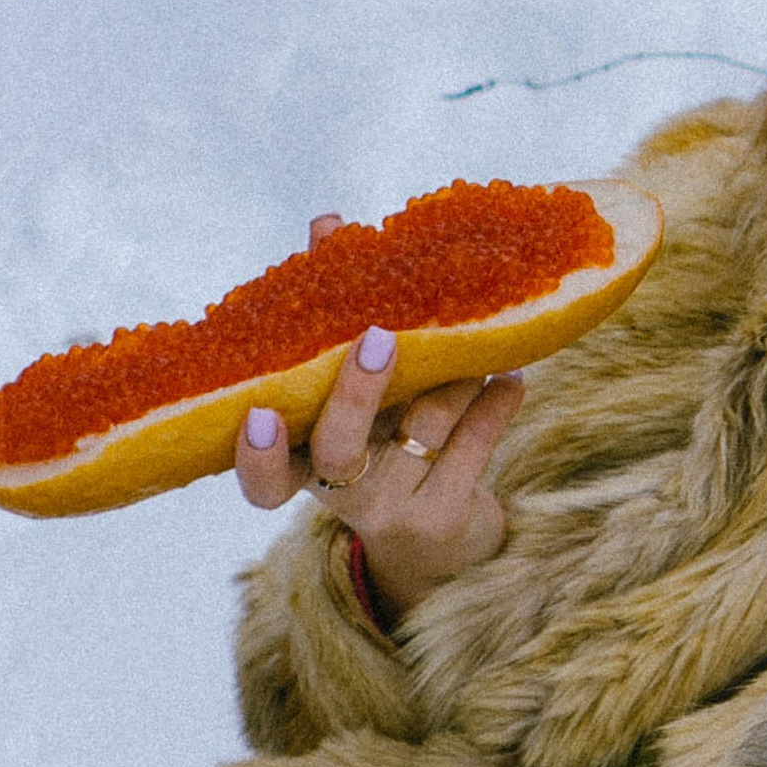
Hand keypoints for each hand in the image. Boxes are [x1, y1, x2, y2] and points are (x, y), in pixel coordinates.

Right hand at [232, 210, 523, 618]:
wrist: (440, 542)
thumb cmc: (383, 441)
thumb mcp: (354, 392)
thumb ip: (335, 315)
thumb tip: (327, 224)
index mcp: (305, 462)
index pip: (263, 478)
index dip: (256, 453)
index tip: (260, 412)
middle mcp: (341, 493)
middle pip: (338, 448)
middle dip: (358, 391)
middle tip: (380, 336)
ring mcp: (395, 508)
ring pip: (422, 429)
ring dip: (454, 374)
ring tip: (476, 338)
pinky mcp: (448, 516)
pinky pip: (474, 446)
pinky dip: (495, 402)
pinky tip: (509, 376)